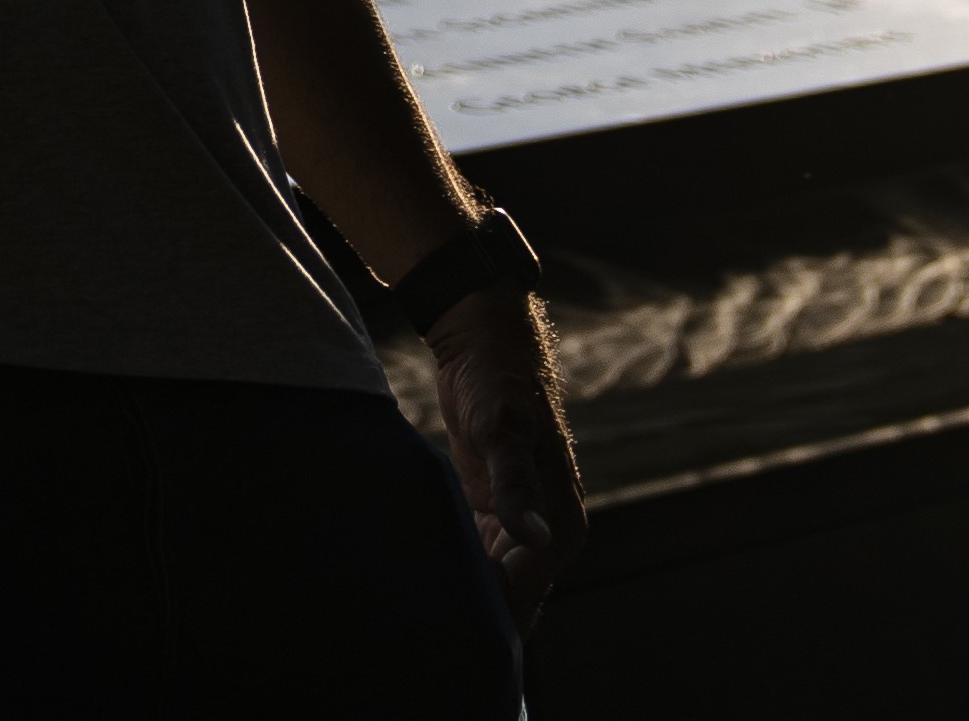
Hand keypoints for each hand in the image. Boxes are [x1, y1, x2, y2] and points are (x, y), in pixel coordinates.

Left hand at [424, 292, 583, 639]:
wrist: (484, 348)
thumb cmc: (498, 382)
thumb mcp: (502, 429)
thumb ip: (515, 484)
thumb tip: (540, 538)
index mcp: (561, 526)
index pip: (521, 593)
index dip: (483, 607)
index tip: (436, 617)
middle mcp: (546, 537)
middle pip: (507, 600)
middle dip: (469, 612)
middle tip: (414, 620)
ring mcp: (519, 530)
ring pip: (490, 586)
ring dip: (459, 596)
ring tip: (407, 607)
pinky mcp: (492, 519)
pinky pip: (476, 562)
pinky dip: (452, 571)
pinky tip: (415, 578)